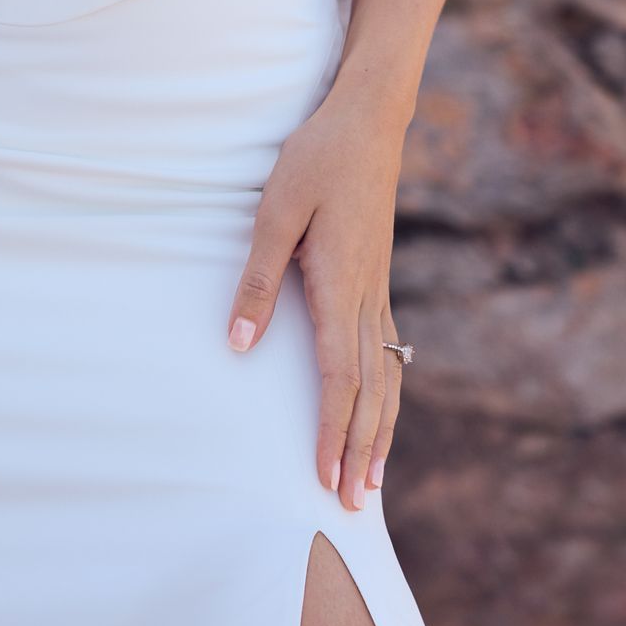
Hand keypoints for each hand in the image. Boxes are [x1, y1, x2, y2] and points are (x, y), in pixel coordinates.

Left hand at [225, 87, 406, 513]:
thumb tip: (238, 344)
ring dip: (380, 429)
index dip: (334, 430)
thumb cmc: (316, 159)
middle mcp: (367, 295)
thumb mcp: (273, 211)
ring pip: (385, 374)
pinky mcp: (377, 277)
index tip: (326, 477)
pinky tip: (383, 408)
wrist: (368, 118)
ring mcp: (378, 287)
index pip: (340, 376)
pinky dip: (386, 392)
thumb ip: (256, 279)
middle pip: (369, 389)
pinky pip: (388, 349)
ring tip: (374, 479)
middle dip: (361, 449)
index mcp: (340, 284)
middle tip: (356, 506)